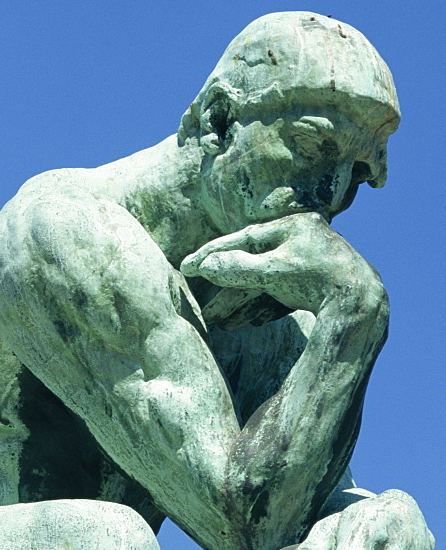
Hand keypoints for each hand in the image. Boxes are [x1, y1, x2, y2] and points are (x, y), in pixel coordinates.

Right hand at [180, 213, 386, 315]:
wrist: (362, 304)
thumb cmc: (319, 280)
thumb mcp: (273, 272)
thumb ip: (239, 268)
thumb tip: (206, 267)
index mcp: (292, 226)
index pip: (242, 239)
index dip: (211, 254)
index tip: (186, 267)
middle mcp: (300, 241)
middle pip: (251, 264)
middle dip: (226, 289)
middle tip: (201, 306)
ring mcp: (308, 264)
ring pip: (264, 282)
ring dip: (241, 303)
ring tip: (220, 323)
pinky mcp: (316, 286)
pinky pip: (280, 295)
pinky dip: (263, 308)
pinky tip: (248, 323)